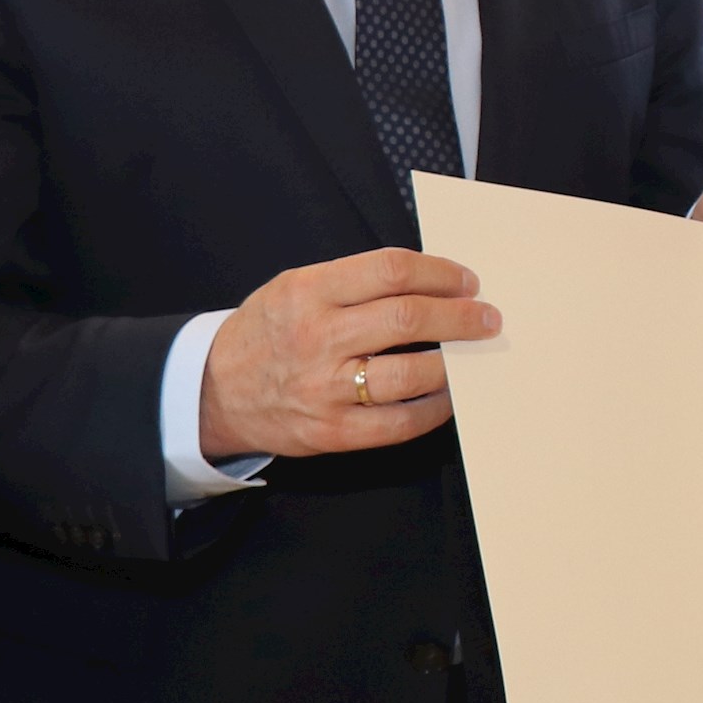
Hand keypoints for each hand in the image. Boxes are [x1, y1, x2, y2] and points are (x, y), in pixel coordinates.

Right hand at [197, 248, 497, 459]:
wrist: (214, 391)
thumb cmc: (268, 332)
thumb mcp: (295, 288)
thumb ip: (354, 283)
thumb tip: (429, 283)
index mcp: (309, 292)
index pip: (390, 271)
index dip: (439, 273)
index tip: (466, 281)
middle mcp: (317, 338)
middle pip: (407, 319)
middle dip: (460, 316)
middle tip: (487, 318)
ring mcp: (325, 388)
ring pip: (410, 373)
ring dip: (454, 364)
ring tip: (474, 356)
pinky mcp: (332, 432)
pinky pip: (398, 423)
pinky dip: (433, 410)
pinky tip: (448, 397)